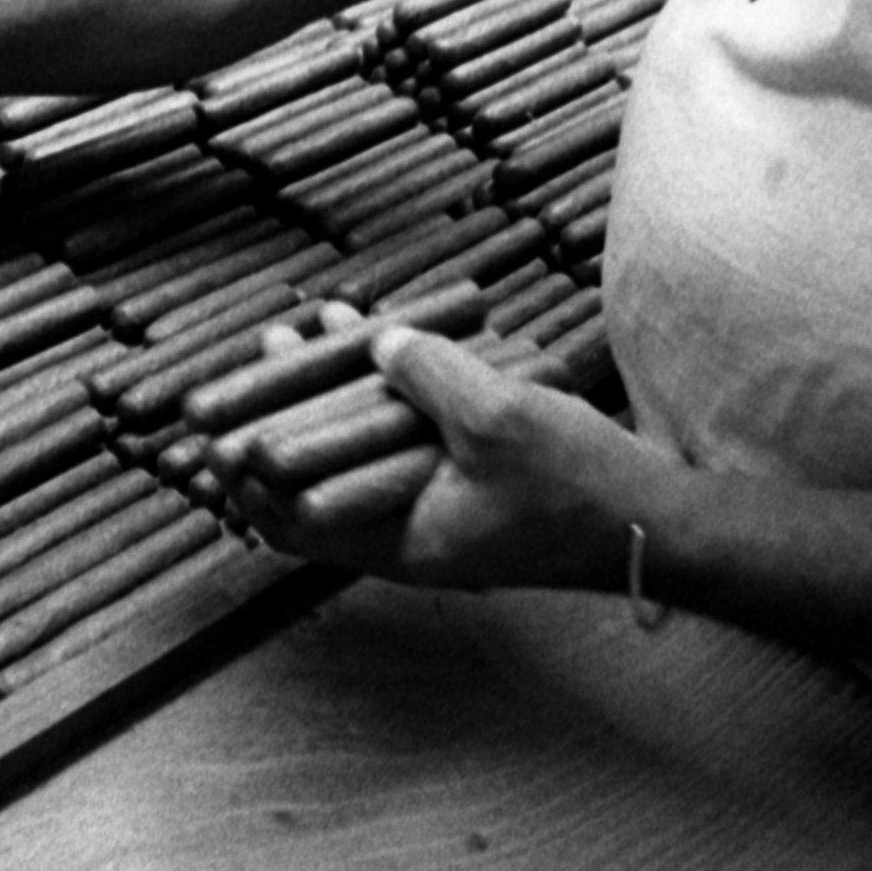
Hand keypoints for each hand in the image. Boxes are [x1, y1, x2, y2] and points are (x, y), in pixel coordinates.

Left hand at [216, 314, 666, 592]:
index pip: (286, 520)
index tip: (213, 429)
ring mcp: (431, 501)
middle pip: (312, 477)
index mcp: (394, 541)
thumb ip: (428, 376)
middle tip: (255, 358)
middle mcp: (402, 528)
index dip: (244, 474)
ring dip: (327, 390)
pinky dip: (382, 385)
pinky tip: (373, 331)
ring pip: (355, 446)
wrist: (658, 522)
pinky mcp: (460, 475)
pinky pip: (401, 431)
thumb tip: (373, 339)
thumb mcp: (498, 420)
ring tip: (299, 328)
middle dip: (278, 415)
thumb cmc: (579, 487)